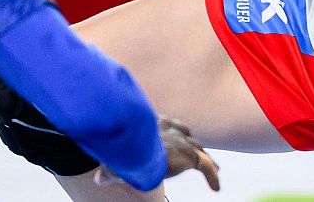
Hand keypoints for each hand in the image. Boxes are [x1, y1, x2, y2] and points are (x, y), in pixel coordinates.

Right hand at [94, 117, 219, 191]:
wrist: (138, 143)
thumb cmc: (124, 145)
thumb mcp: (117, 157)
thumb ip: (110, 170)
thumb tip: (98, 180)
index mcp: (155, 124)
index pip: (170, 126)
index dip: (175, 133)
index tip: (180, 137)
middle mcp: (171, 130)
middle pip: (187, 137)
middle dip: (193, 145)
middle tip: (198, 153)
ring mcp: (183, 142)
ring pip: (199, 151)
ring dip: (206, 159)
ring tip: (215, 167)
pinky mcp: (190, 156)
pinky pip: (206, 167)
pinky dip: (212, 177)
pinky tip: (216, 188)